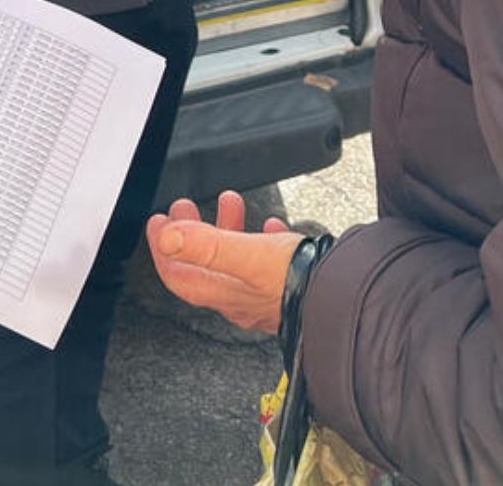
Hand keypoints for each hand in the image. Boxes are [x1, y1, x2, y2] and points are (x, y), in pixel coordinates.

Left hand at [146, 189, 302, 333]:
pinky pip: (265, 262)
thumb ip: (206, 245)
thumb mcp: (248, 255)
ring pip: (233, 260)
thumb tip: (168, 236)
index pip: (178, 273)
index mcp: (223, 292)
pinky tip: (271, 227)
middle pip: (203, 265)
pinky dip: (260, 239)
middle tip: (186, 207)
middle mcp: (239, 298)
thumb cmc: (299, 283)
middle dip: (191, 232)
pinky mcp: (288, 288)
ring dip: (225, 229)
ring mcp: (263, 294)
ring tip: (229, 204)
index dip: (162, 248)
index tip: (158, 223)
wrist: (344, 300)